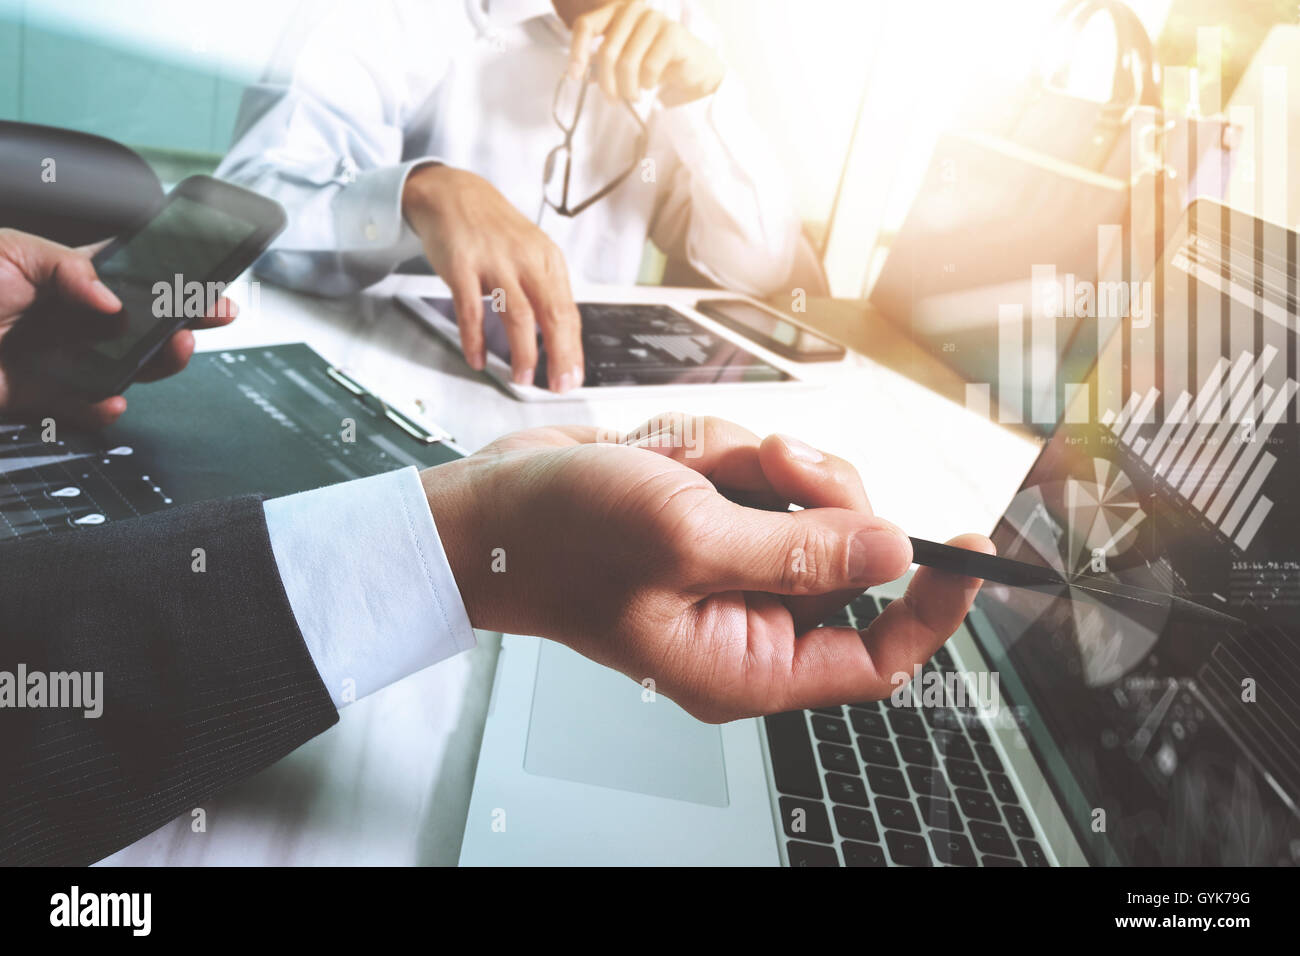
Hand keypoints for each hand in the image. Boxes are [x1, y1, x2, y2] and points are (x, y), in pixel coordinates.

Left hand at [0, 229, 235, 426]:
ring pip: (125, 366)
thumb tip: (112, 302)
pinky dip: (102, 408)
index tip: (206, 282)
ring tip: (173, 350)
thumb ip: (71, 269)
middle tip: (206, 319)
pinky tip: (110, 397)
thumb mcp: (12, 252)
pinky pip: (86, 408)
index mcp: (62, 275)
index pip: (129, 273)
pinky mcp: (42, 398)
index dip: (170, 277)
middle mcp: (66, 318)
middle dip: (181, 321)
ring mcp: (58, 358)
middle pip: (140, 323)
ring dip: (156, 362)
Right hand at [402, 165, 583, 391]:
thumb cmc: (493, 231)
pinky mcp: (462, 266)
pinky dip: (475, 339)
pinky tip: (478, 358)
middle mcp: (525, 260)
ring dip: (522, 352)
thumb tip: (560, 337)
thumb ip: (544, 291)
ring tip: (522, 377)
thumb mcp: (530, 255)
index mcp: (547, 260)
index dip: (572, 348)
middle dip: (558, 355)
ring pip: (517, 315)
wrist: (454, 193)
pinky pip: (471, 310)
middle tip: (557, 384)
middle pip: (550, 314)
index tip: (574, 376)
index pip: (568, 311)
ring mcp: (494, 262)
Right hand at [422, 414, 992, 721]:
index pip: (876, 656)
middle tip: (775, 464)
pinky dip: (728, 451)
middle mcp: (748, 619)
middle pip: (849, 556)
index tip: (969, 548)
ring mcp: (733, 564)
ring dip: (757, 464)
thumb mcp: (685, 539)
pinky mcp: (718, 519)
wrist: (493, 506)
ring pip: (808, 500)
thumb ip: (798, 551)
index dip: (932, 606)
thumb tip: (894, 550)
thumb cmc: (562, 538)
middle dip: (815, 494)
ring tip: (691, 466)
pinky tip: (674, 458)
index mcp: (744, 661)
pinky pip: (765, 473)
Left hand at [567, 1, 725, 106]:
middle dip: (607, 83)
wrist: (693, 69)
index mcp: (616, 10)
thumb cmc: (654, 64)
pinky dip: (647, 83)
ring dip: (627, 88)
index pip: (585, 25)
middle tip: (613, 100)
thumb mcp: (622, 61)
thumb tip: (579, 74)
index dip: (577, 52)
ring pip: (626, 62)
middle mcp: (633, 8)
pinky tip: (650, 85)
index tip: (575, 76)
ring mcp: (654, 18)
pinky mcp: (672, 33)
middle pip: (606, 51)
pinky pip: (648, 67)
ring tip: (632, 97)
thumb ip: (600, 63)